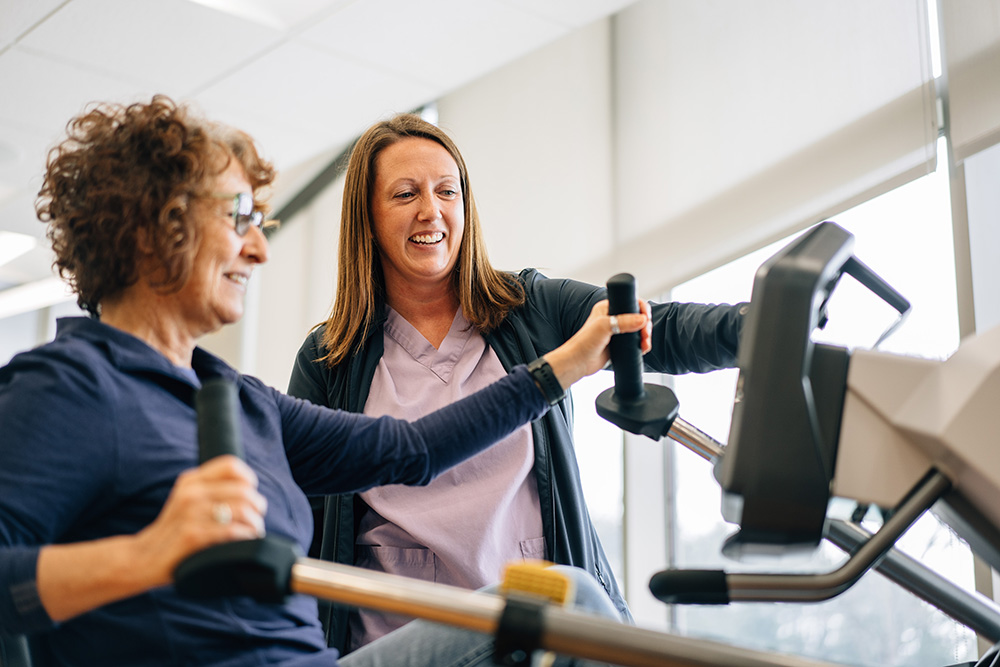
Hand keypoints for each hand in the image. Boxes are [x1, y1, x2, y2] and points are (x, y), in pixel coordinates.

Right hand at [133, 455, 267, 586]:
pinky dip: (246, 536)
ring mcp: (191, 514)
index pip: (230, 465)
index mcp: (191, 481)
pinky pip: (232, 531)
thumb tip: (250, 491)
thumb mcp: (186, 501)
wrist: (142, 558)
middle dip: (257, 506)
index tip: (251, 495)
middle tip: (256, 519)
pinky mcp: (193, 535)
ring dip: (255, 524)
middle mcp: (190, 493)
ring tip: (253, 532)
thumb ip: (210, 490)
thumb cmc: (173, 532)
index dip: (248, 479)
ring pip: (242, 510)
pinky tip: (244, 542)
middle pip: (243, 490)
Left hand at [543, 299, 651, 390]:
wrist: (579, 362)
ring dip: (645, 336)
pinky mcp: (620, 343)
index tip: (646, 318)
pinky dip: (642, 344)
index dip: (641, 308)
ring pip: (638, 329)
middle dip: (645, 325)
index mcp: (607, 307)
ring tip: (645, 343)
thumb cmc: (584, 342)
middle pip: (638, 316)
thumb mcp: (603, 327)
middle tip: (645, 334)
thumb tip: (642, 319)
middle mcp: (613, 317)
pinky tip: (643, 348)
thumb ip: (624, 322)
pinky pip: (636, 341)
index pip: (630, 302)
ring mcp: (617, 331)